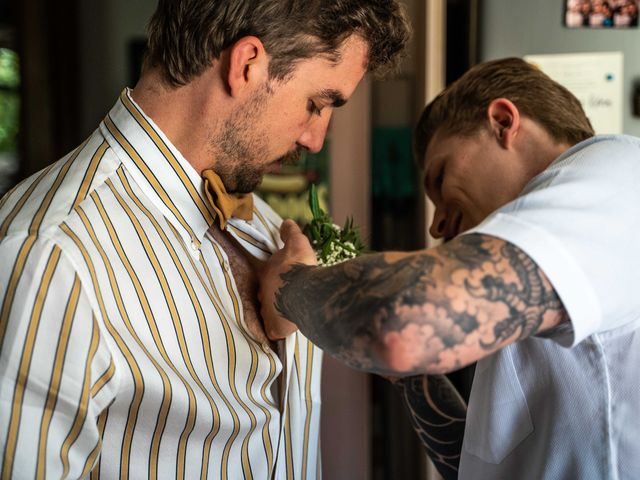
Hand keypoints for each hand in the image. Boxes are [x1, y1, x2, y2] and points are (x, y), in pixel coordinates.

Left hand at [258, 219, 316, 339]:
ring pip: (269, 313)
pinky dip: (280, 330)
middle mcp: (262, 294)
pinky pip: (275, 331)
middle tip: (290, 296)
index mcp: (266, 274)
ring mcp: (267, 311)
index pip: (266, 277)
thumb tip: (286, 221)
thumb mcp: (297, 243)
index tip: (285, 280)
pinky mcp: (275, 328)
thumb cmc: (300, 266)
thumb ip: (290, 233)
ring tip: (292, 312)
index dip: (276, 279)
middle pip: (266, 296)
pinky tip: (289, 329)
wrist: (306, 291)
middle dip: (275, 296)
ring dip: (278, 312)